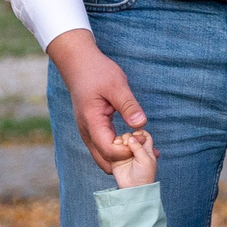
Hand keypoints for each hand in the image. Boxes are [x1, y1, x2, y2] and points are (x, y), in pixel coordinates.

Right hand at [49, 29, 147, 173]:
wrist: (79, 63)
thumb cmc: (97, 71)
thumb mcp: (117, 85)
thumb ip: (128, 106)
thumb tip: (141, 125)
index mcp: (92, 123)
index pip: (110, 151)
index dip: (128, 150)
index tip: (143, 136)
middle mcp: (87, 133)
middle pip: (106, 162)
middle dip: (127, 159)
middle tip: (147, 146)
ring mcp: (89, 133)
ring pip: (105, 158)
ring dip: (125, 156)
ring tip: (146, 144)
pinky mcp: (94, 130)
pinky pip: (106, 147)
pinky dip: (122, 149)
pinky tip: (138, 140)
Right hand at [110, 129, 157, 186]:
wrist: (133, 188)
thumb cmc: (144, 175)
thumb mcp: (145, 160)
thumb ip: (138, 147)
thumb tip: (130, 137)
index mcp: (146, 150)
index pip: (144, 136)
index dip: (140, 133)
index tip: (136, 135)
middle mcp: (135, 150)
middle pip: (131, 136)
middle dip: (128, 137)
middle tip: (128, 143)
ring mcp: (125, 154)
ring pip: (122, 141)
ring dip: (121, 140)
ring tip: (122, 146)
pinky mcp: (116, 158)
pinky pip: (114, 148)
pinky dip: (114, 145)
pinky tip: (116, 147)